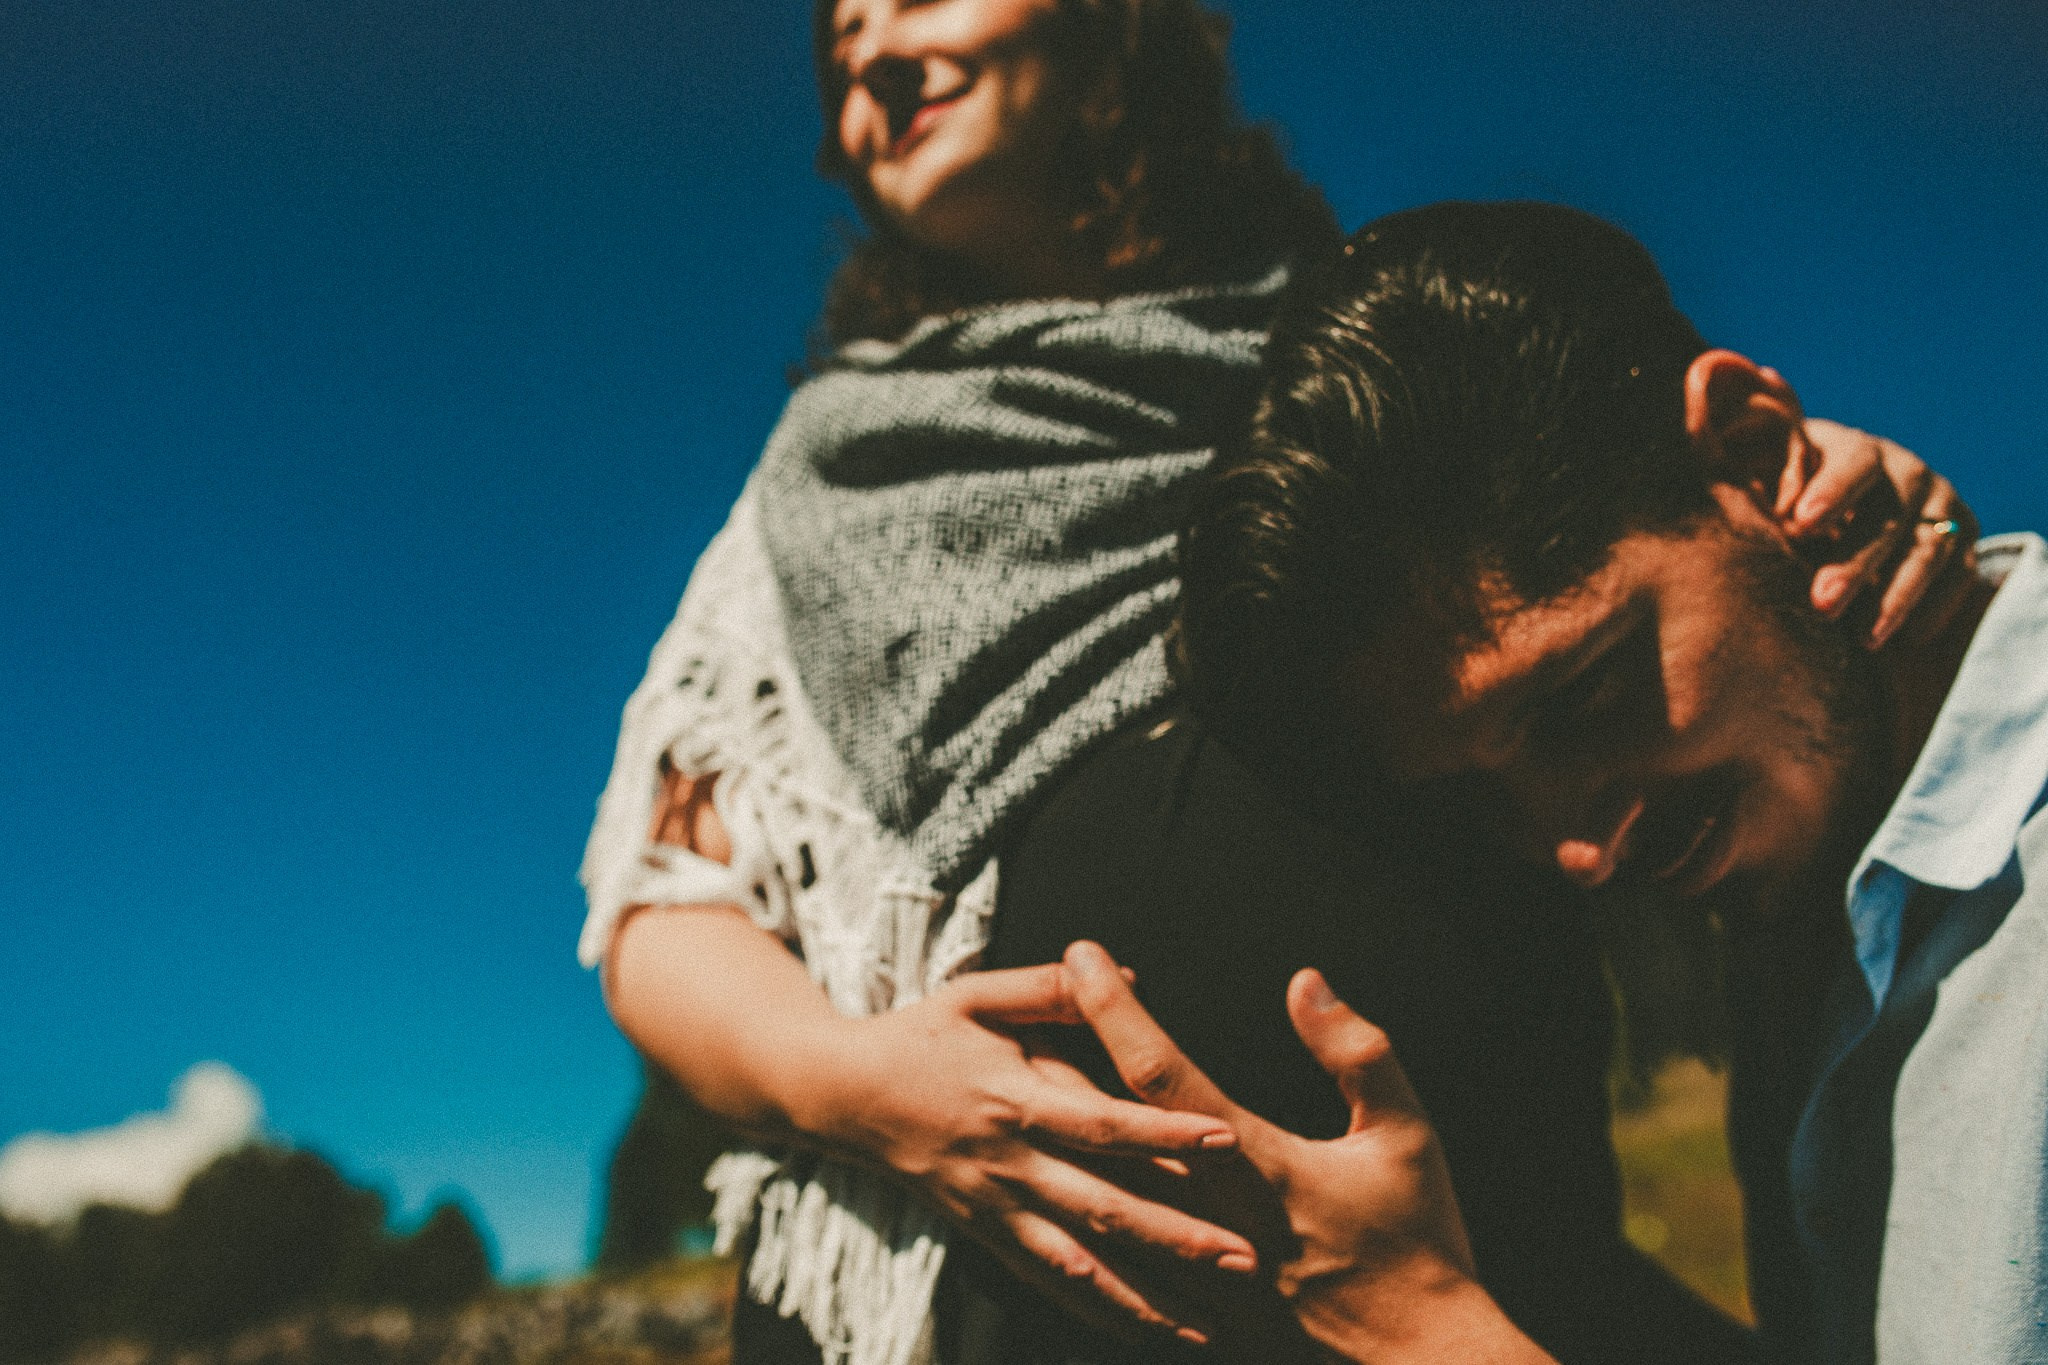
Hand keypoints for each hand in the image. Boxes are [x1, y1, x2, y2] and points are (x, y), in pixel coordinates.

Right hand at [811, 963, 1259, 1344]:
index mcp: (1012, 1098)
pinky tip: (1142, 1330)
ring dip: (1144, 1297)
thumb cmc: (918, 1034)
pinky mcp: (983, 1234)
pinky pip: (1044, 1282)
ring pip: (1077, 1266)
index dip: (1161, 1133)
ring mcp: (993, 1208)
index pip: (1099, 1122)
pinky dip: (1094, 1311)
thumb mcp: (976, 994)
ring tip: (1207, 1324)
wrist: (841, 1095)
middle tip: (1245, 1258)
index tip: (1224, 1140)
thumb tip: (1127, 971)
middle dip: (1175, 1237)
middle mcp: (1006, 1163)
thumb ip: (1050, 990)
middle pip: (1102, 1208)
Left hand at [1062, 941, 1555, 1364]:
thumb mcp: (1406, 1133)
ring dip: (1055, 1128)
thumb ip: (1356, 1052)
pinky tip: (1051, 1174)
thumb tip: (1306, 981)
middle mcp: (1204, 1215)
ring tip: (1020, 1075)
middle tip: (1021, 1008)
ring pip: (1092, 1187)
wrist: (1417, 1361)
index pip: (1159, 1071)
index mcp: (1253, 1164)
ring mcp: (1189, 1267)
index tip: (1081, 955)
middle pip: (1101, 1129)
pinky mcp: (1189, 1304)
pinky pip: (1109, 1251)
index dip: (1113, 1009)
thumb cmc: (1418, 1240)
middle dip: (1058, 1058)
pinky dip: (1074, 1204)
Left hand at [1783, 416, 1978, 647]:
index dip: (1832, 489)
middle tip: (1823, 603)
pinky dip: (1935, 608)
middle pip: (1889, 515)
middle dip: (1856, 563)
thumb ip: (1771, 484)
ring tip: (1865, 640)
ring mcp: (1940, 503)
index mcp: (1855, 450)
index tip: (1801, 523)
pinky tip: (1906, 642)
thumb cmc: (1793, 494)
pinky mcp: (1962, 535)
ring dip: (1898, 597)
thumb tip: (1774, 512)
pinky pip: (1961, 573)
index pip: (1854, 461)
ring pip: (1928, 549)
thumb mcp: (1774, 478)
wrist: (1850, 503)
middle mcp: (1906, 471)